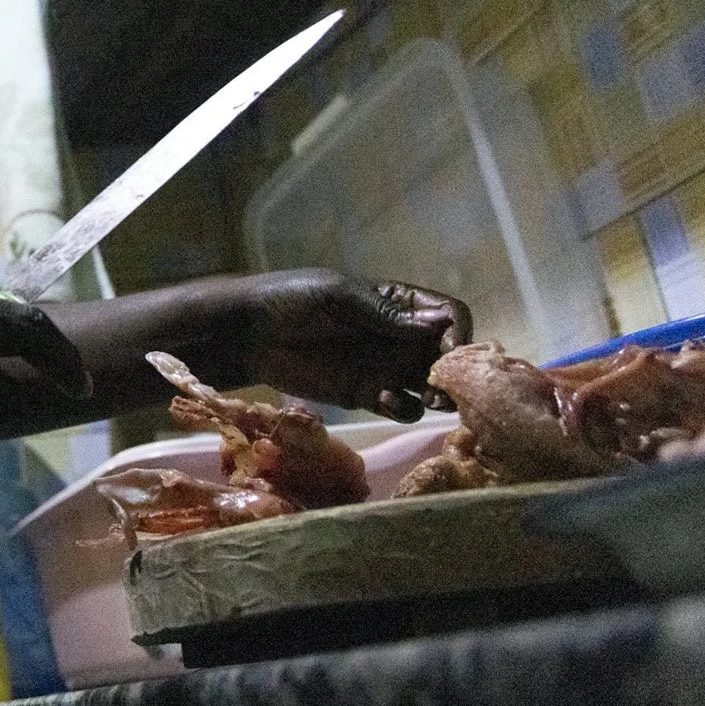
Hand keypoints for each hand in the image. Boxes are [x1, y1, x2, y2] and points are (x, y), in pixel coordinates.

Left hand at [232, 269, 470, 420]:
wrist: (247, 335)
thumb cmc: (289, 301)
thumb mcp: (336, 297)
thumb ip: (384, 314)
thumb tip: (438, 325)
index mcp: (398, 304)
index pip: (449, 315)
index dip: (458, 331)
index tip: (450, 349)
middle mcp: (399, 337)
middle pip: (447, 355)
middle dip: (454, 372)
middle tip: (444, 386)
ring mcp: (385, 367)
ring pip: (430, 385)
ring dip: (438, 395)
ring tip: (427, 399)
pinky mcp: (366, 395)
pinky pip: (401, 406)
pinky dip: (404, 408)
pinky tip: (385, 400)